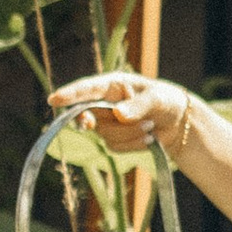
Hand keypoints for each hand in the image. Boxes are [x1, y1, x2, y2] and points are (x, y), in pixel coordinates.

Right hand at [49, 71, 188, 157]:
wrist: (177, 122)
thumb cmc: (165, 100)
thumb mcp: (156, 98)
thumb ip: (138, 105)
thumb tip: (118, 114)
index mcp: (112, 85)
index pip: (87, 89)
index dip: (69, 94)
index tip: (54, 99)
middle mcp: (104, 103)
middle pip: (88, 115)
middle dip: (93, 121)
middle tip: (94, 122)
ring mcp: (107, 122)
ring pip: (105, 134)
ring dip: (129, 134)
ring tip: (151, 126)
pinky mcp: (114, 139)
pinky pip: (116, 147)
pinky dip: (134, 144)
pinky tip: (149, 138)